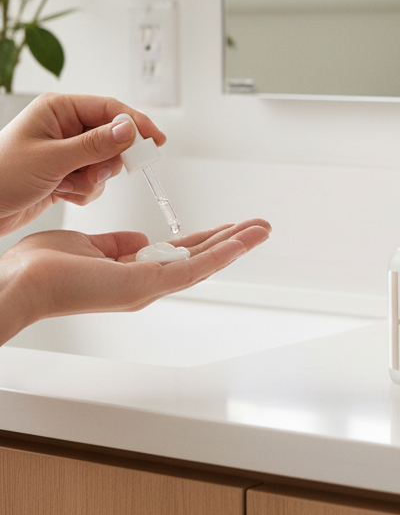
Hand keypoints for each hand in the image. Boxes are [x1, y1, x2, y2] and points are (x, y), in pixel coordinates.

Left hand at [0, 93, 164, 234]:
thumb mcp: (51, 159)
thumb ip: (95, 144)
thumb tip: (130, 129)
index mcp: (58, 110)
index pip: (110, 109)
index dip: (135, 124)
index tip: (155, 141)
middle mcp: (64, 126)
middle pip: (113, 137)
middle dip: (107, 161)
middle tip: (97, 174)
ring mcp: (66, 150)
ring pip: (106, 162)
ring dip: (93, 179)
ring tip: (68, 185)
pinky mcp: (66, 171)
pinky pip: (94, 179)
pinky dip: (84, 190)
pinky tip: (62, 193)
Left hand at [0, 219, 270, 342]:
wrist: (22, 281)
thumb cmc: (40, 268)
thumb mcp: (88, 245)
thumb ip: (114, 243)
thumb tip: (135, 240)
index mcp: (132, 273)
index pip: (180, 253)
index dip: (208, 239)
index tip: (229, 228)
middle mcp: (145, 283)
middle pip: (200, 258)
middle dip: (232, 241)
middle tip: (259, 228)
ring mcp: (147, 286)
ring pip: (203, 263)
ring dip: (235, 245)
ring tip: (261, 231)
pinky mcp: (145, 285)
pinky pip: (191, 268)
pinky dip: (219, 255)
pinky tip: (239, 243)